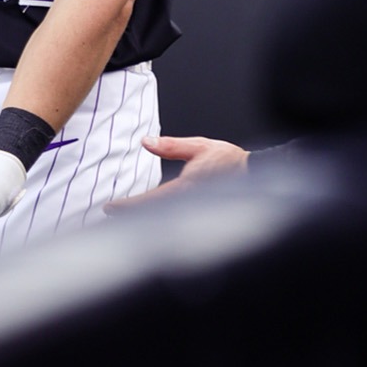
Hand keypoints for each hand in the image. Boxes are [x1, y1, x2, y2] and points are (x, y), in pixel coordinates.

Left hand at [103, 135, 249, 212]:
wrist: (256, 174)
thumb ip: (171, 146)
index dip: (128, 206)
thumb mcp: (199, 146)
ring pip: (164, 223)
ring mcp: (197, 213)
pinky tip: (149, 224)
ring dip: (144, 224)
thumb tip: (146, 142)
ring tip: (123, 222)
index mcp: (187, 186)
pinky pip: (177, 223)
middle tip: (110, 218)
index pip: (151, 199)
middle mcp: (191, 203)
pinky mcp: (202, 217)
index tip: (110, 208)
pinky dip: (160, 224)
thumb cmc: (230, 160)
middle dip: (130, 219)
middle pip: (154, 217)